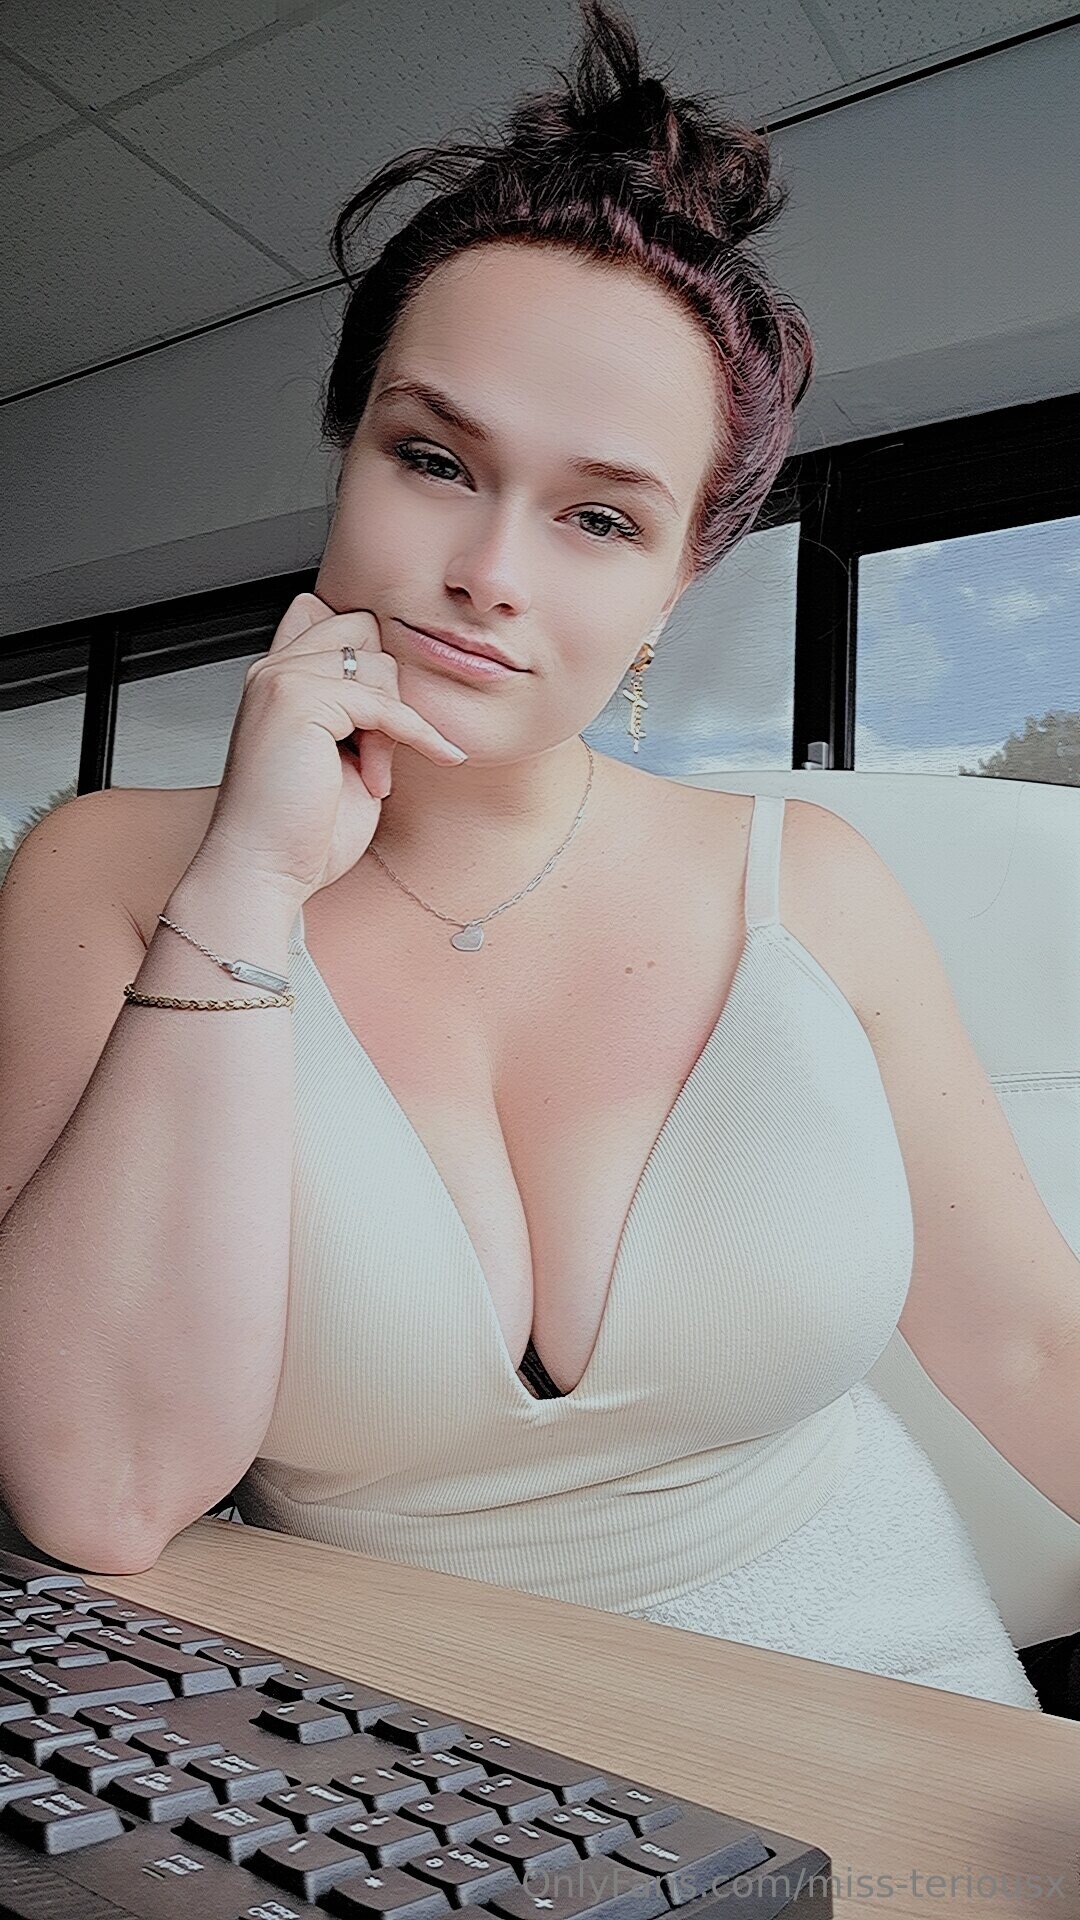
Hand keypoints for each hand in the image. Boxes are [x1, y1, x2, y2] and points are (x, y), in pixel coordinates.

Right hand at [198, 592, 467, 904]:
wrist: (263, 870)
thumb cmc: (297, 829)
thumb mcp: (342, 756)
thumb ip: (360, 711)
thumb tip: (398, 679)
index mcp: (276, 679)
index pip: (335, 620)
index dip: (372, 662)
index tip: (393, 714)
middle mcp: (272, 671)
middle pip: (365, 630)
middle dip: (387, 687)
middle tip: (379, 750)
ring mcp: (281, 680)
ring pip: (380, 665)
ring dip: (393, 725)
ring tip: (372, 775)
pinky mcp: (300, 701)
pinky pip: (386, 704)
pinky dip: (418, 735)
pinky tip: (437, 758)